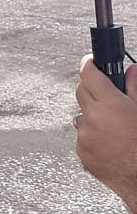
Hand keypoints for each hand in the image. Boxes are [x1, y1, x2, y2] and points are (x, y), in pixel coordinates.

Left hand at [76, 56, 136, 213]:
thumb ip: (134, 88)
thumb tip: (131, 71)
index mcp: (111, 105)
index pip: (90, 74)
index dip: (90, 65)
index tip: (91, 61)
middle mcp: (93, 118)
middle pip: (82, 92)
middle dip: (92, 90)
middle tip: (107, 95)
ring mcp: (85, 136)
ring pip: (82, 116)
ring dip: (94, 116)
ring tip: (115, 128)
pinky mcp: (82, 152)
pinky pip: (83, 137)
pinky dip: (93, 136)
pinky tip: (110, 143)